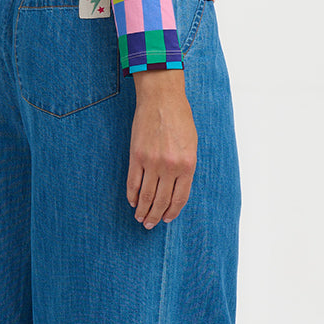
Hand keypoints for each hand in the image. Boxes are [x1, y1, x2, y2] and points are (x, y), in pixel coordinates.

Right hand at [126, 69, 196, 228]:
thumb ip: (185, 167)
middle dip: (155, 215)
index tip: (166, 219)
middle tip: (150, 224)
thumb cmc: (180, 118)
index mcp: (187, 165)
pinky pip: (133, 182)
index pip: (179, 198)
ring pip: (147, 195)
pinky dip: (132, 194)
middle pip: (162, 200)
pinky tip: (132, 201)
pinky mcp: (136, 156)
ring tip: (140, 218)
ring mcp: (152, 162)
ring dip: (143, 209)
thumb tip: (177, 187)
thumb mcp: (191, 144)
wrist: (162, 99)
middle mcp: (170, 167)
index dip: (172, 211)